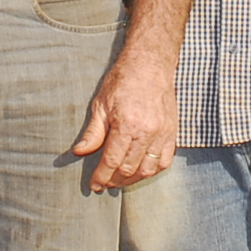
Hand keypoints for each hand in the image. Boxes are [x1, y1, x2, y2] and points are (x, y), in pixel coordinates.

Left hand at [72, 57, 179, 190]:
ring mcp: (162, 134)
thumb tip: (79, 152)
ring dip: (132, 179)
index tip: (94, 185)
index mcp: (126, 125)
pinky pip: (164, 161)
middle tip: (104, 183)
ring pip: (148, 169)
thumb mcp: (101, 104)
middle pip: (129, 169)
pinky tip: (140, 170)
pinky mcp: (172, 132)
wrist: (150, 64)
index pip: (112, 161)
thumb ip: (92, 133)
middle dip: (114, 180)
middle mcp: (147, 132)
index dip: (101, 176)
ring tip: (120, 179)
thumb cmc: (123, 81)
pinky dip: (152, 171)